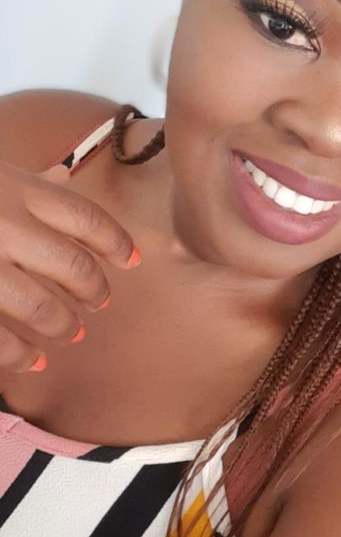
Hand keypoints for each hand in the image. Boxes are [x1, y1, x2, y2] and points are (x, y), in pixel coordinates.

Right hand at [0, 161, 140, 373]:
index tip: (132, 260)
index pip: (85, 217)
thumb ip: (26, 178)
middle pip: (72, 263)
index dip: (115, 241)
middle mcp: (3, 223)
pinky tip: (33, 360)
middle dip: (92, 287)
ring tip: (73, 332)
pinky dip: (19, 353)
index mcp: (16, 187)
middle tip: (101, 301)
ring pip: (40, 305)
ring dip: (63, 324)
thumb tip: (62, 176)